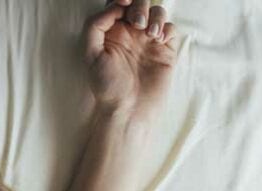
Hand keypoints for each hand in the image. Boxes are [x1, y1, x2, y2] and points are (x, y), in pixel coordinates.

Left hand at [82, 0, 181, 121]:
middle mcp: (130, 34)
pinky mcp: (165, 50)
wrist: (129, 109)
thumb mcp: (91, 55)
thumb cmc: (107, 86)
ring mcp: (148, 41)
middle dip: (140, 6)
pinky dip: (166, 28)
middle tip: (137, 24)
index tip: (124, 3)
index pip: (117, 4)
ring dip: (155, 15)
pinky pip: (170, 28)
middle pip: (138, 3)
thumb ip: (95, 26)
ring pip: (157, 12)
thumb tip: (115, 7)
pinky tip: (158, 40)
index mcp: (111, 33)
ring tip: (150, 34)